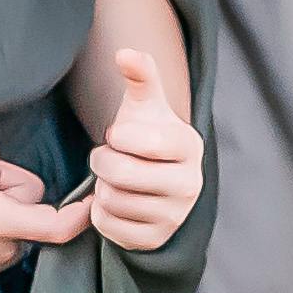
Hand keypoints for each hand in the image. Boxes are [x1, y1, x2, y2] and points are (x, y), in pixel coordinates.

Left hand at [76, 46, 200, 251]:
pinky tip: (116, 201)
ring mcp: (175, 216)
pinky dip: (101, 212)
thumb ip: (140, 76)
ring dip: (102, 187)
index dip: (119, 137)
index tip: (120, 136)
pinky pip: (108, 226)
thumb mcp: (144, 105)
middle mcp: (190, 184)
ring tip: (115, 179)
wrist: (158, 180)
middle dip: (102, 162)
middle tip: (108, 158)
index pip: (142, 142)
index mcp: (189, 146)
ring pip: (112, 200)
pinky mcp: (155, 239)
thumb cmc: (147, 136)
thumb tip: (125, 52)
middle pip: (120, 174)